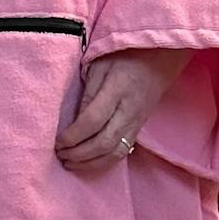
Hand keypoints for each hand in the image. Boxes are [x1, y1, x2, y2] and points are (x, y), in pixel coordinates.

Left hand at [55, 47, 193, 165]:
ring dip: (90, 163)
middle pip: (104, 142)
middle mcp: (129, 111)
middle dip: (79, 154)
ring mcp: (137, 123)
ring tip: (70, 163)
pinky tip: (88, 162)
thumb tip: (73, 122)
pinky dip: (103, 162)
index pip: (93, 120)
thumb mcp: (99, 65)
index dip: (73, 135)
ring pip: (114, 153)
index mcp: (118, 90)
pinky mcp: (139, 129)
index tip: (57, 140)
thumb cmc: (125, 56)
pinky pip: (122, 153)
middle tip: (59, 154)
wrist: (160, 56)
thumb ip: (87, 93)